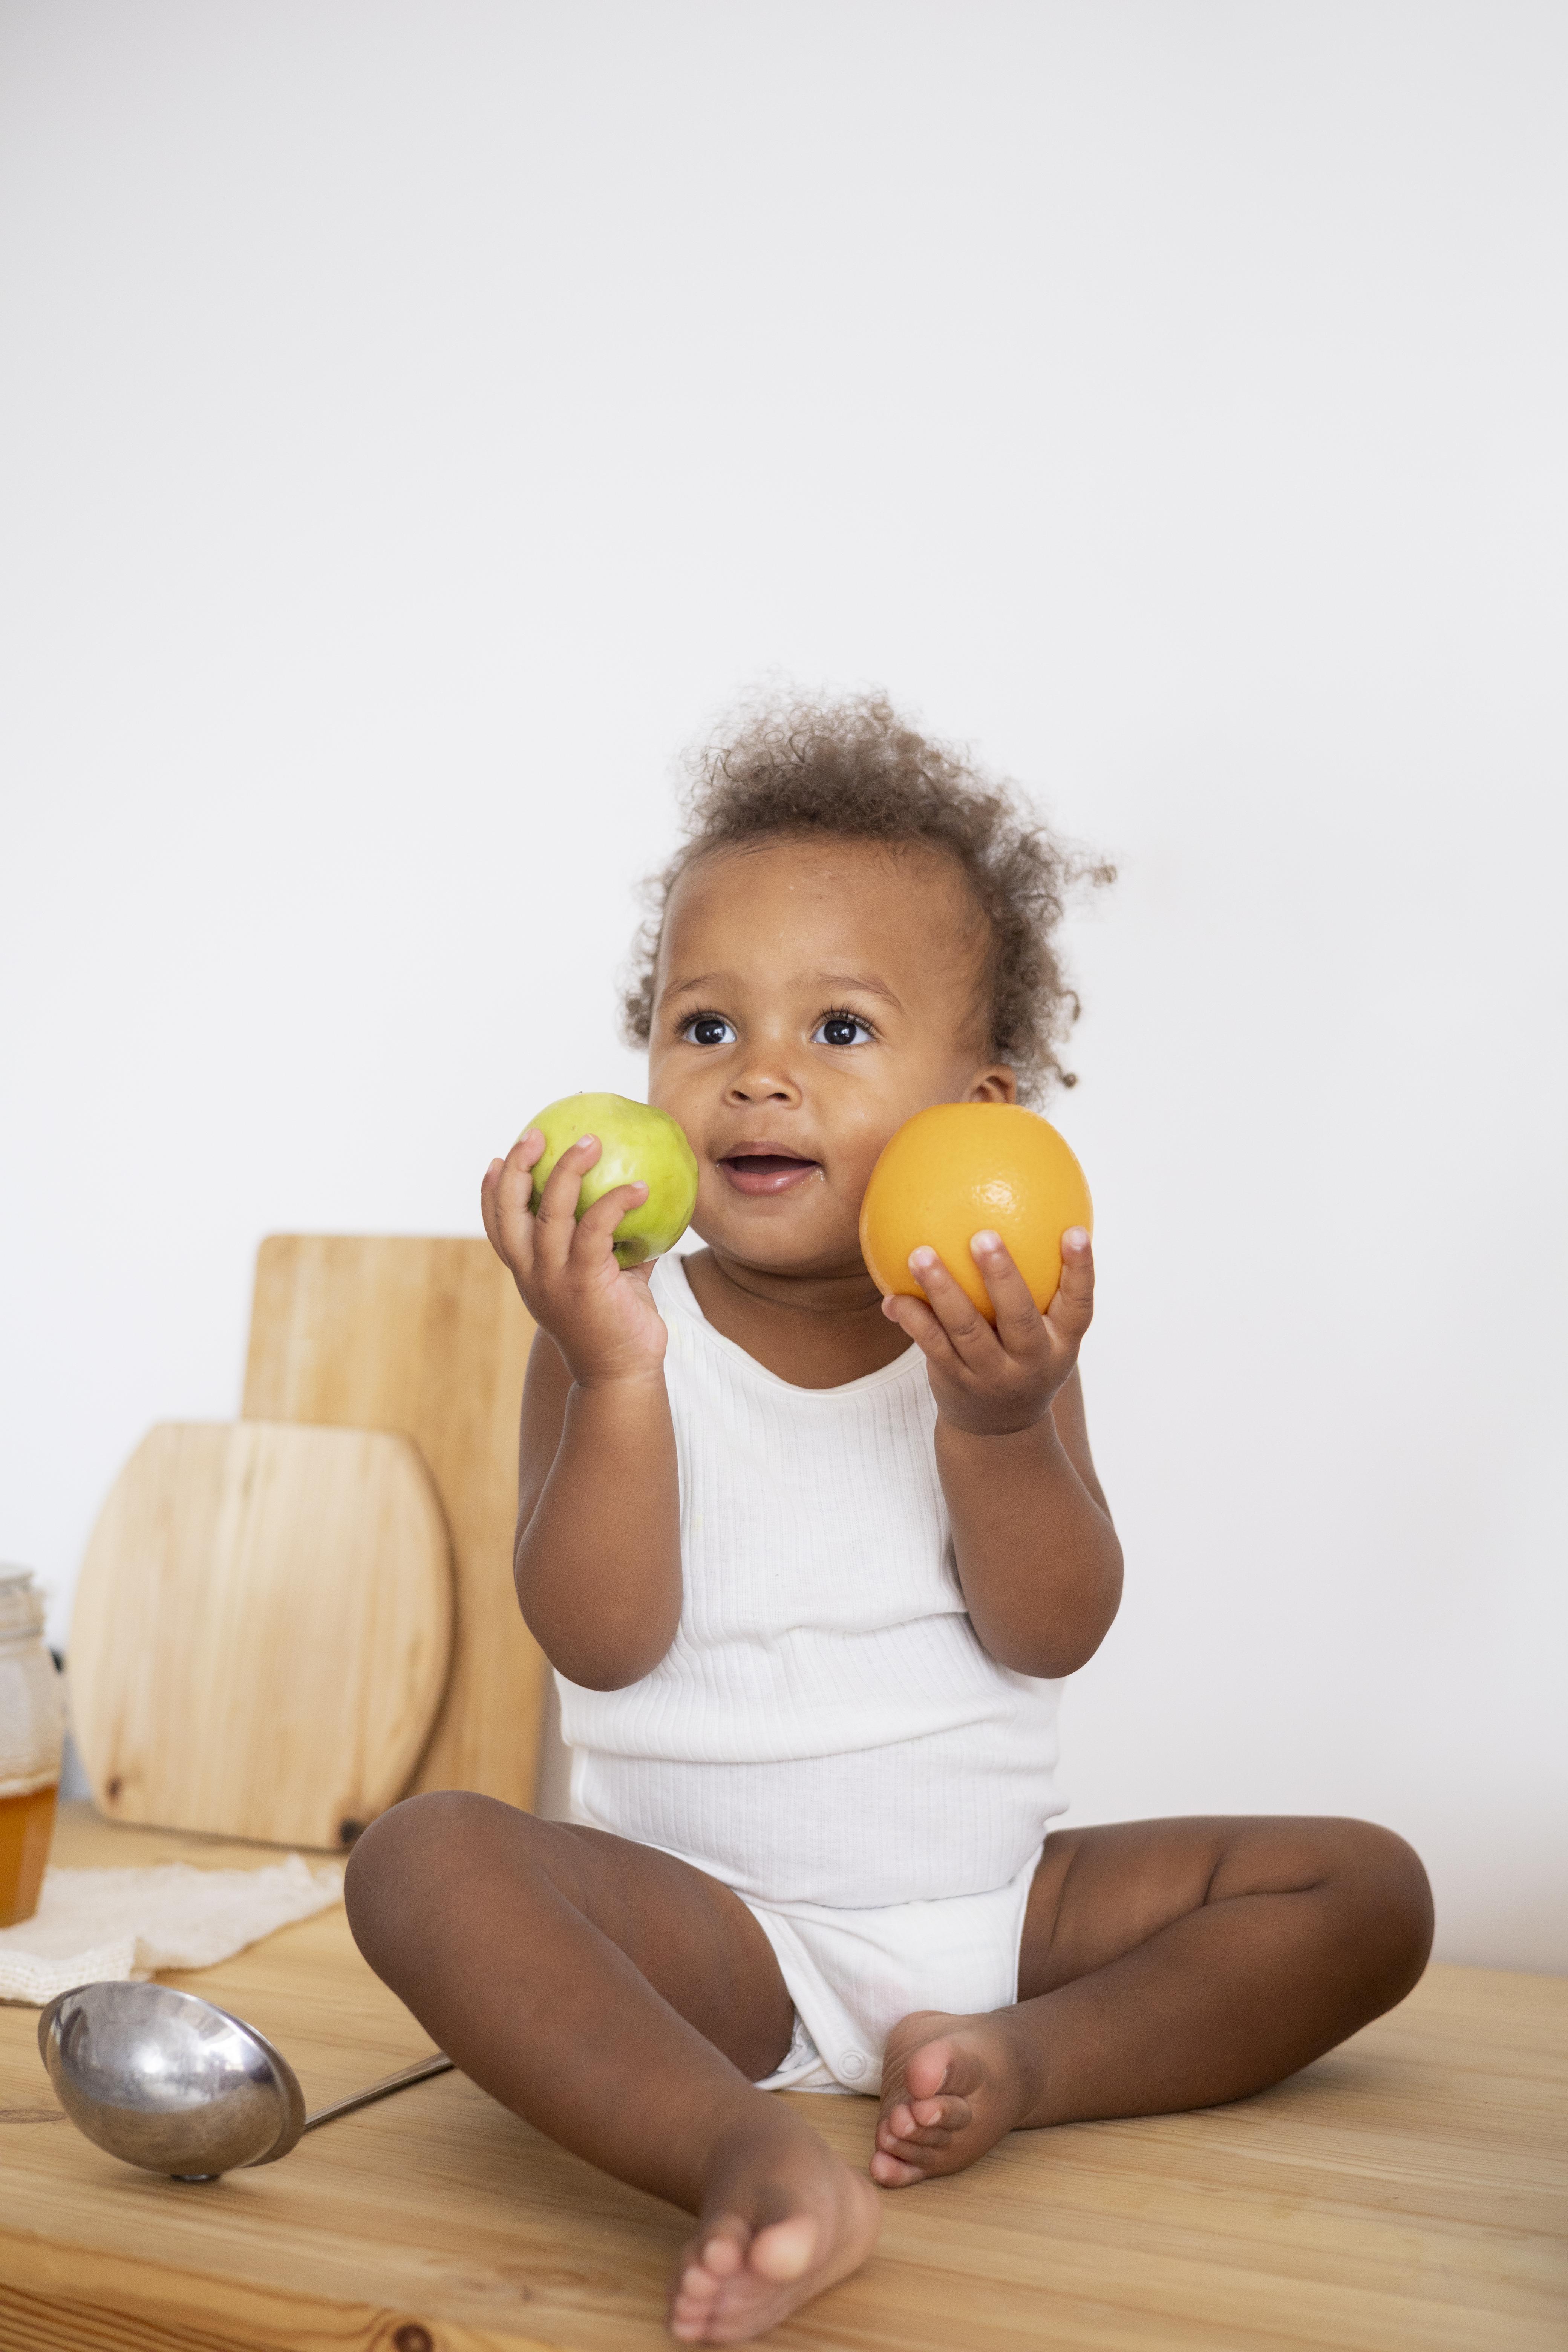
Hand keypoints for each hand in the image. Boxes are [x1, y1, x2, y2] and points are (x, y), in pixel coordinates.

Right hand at [481, 1130, 667, 1388]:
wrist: (621, 1376)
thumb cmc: (617, 1326)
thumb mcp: (607, 1279)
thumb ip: (613, 1244)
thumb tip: (636, 1204)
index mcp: (529, 1274)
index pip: (497, 1228)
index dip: (490, 1193)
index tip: (493, 1160)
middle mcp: (533, 1274)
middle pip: (509, 1211)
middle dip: (515, 1167)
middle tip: (535, 1134)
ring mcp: (555, 1279)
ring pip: (550, 1212)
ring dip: (567, 1170)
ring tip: (591, 1141)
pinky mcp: (585, 1282)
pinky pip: (596, 1228)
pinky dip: (616, 1202)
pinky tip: (641, 1187)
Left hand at [881, 1227, 1093, 1436]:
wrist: (999, 1430)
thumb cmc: (1023, 1358)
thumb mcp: (1046, 1334)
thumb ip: (1043, 1287)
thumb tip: (1028, 1213)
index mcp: (1061, 1344)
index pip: (1079, 1305)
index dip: (1081, 1270)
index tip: (1074, 1230)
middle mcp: (1031, 1360)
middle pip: (1019, 1317)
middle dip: (1002, 1276)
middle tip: (983, 1235)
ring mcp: (992, 1375)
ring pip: (966, 1330)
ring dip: (942, 1289)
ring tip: (920, 1254)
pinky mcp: (956, 1382)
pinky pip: (932, 1345)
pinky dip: (913, 1319)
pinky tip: (893, 1297)